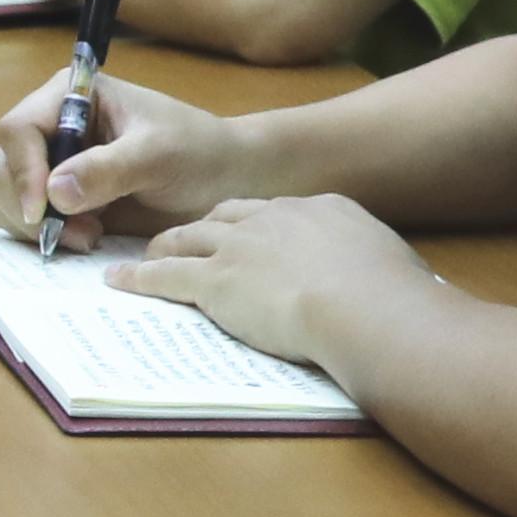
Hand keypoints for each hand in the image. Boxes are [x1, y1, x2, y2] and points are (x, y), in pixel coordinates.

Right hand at [0, 71, 254, 244]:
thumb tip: (55, 192)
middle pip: (2, 168)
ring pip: (2, 199)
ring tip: (88, 237)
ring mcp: (50, 166)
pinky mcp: (57, 201)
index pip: (17, 129)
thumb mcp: (159, 153)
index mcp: (69, 97)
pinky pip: (22, 222)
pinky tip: (84, 239)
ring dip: (33, 228)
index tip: (43, 211)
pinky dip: (39, 238)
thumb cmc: (197, 151)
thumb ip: (109, 168)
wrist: (224, 180)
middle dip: (30, 207)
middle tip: (80, 233)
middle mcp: (50, 129)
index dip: (22, 171)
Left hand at [111, 192, 428, 373]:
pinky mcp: (214, 279)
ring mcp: (240, 246)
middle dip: (206, 227)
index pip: (280, 213)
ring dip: (164, 246)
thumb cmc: (395, 296)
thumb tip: (393, 285)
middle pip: (227, 216)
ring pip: (189, 238)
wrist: (366, 305)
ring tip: (147, 254)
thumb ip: (380, 269)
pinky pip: (166, 275)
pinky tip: (121, 281)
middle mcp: (275, 218)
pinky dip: (140, 277)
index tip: (252, 234)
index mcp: (322, 210)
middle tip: (190, 237)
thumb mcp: (395, 267)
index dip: (260, 225)